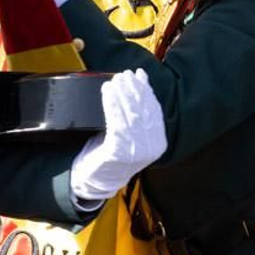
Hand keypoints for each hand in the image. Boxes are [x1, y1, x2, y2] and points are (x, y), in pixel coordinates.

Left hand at [71, 70, 166, 203]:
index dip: (147, 90)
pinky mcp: (119, 152)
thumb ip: (136, 117)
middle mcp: (151, 147)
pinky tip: (107, 92)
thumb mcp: (130, 136)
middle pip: (143, 111)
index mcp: (158, 142)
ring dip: (123, 93)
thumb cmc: (111, 154)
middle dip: (134, 89)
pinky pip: (116, 123)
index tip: (139, 75)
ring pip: (131, 115)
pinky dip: (112, 104)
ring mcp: (137, 151)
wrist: (96, 180)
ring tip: (115, 79)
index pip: (155, 110)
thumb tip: (136, 86)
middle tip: (125, 74)